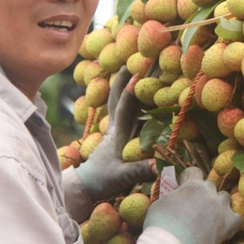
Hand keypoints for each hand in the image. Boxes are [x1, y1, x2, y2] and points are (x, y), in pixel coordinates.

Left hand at [75, 69, 154, 199]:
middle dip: (125, 77)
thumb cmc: (103, 181)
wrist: (85, 185)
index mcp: (117, 135)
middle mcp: (115, 127)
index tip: (137, 74)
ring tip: (134, 65)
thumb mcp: (122, 178)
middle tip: (135, 57)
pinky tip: (132, 88)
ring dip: (125, 82)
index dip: (130, 92)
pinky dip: (126, 95)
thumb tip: (159, 165)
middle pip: (118, 96)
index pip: (123, 109)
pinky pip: (121, 108)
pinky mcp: (115, 132)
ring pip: (118, 100)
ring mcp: (114, 128)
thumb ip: (140, 171)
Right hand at [143, 168, 240, 243]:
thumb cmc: (160, 226)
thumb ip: (171, 196)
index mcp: (192, 184)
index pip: (194, 172)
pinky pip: (237, 218)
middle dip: (202, 194)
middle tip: (194, 208)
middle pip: (209, 186)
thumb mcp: (159, 204)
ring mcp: (221, 207)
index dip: (188, 179)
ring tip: (208, 219)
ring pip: (225, 198)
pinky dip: (231, 221)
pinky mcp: (229, 224)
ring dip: (218, 205)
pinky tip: (223, 228)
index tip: (184, 188)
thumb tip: (174, 196)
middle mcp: (209, 191)